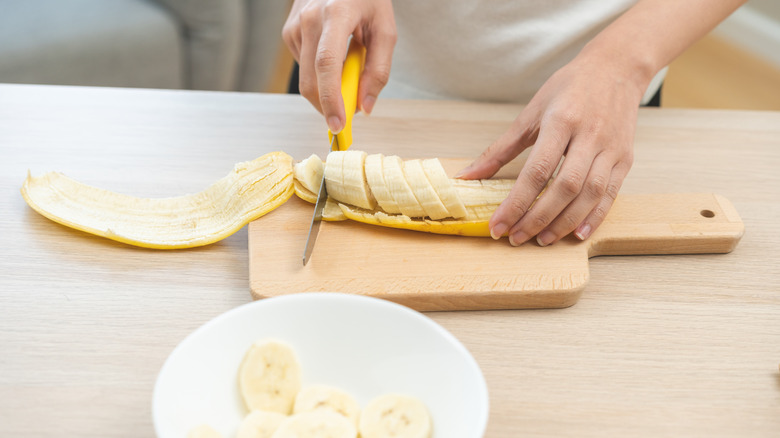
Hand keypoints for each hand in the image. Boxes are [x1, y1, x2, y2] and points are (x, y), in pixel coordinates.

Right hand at [282, 0, 396, 132]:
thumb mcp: (385, 29)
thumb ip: (378, 70)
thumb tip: (365, 107)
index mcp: (337, 14)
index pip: (327, 64)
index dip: (331, 99)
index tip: (338, 124)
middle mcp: (309, 18)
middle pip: (309, 80)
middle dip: (327, 106)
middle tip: (347, 116)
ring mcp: (295, 25)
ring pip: (306, 77)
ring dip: (327, 87)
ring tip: (348, 63)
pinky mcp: (288, 32)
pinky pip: (303, 67)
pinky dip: (319, 73)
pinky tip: (333, 54)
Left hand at [457, 51, 646, 245]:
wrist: (616, 68)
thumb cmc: (569, 88)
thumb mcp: (531, 112)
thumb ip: (500, 148)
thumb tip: (467, 175)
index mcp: (562, 121)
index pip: (537, 171)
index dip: (516, 203)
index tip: (498, 225)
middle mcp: (590, 136)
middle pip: (564, 187)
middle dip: (537, 218)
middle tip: (516, 238)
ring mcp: (611, 149)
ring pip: (589, 194)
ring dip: (563, 223)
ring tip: (541, 240)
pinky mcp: (625, 159)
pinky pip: (611, 194)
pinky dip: (594, 217)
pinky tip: (577, 234)